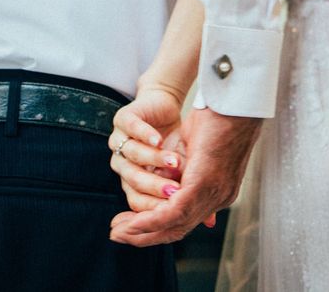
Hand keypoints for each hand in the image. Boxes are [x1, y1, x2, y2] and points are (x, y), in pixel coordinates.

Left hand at [109, 78, 185, 211]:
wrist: (165, 106)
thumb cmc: (177, 141)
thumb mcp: (190, 171)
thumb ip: (191, 195)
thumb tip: (209, 223)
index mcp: (133, 183)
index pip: (139, 204)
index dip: (156, 210)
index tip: (176, 210)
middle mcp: (122, 165)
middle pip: (133, 184)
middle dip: (155, 189)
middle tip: (173, 191)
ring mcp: (120, 141)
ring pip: (133, 157)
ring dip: (155, 161)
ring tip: (175, 163)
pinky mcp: (123, 119)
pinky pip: (133, 128)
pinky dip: (146, 134)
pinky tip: (159, 139)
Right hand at [110, 107, 262, 246]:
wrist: (229, 101)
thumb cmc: (213, 124)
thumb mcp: (194, 151)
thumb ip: (183, 173)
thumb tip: (169, 192)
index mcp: (215, 189)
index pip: (183, 219)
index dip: (156, 226)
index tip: (127, 225)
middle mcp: (217, 196)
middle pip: (177, 227)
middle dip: (144, 234)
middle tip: (116, 234)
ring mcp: (215, 191)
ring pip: (173, 221)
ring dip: (143, 228)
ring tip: (118, 230)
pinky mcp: (206, 183)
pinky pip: (176, 209)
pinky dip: (152, 218)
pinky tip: (133, 222)